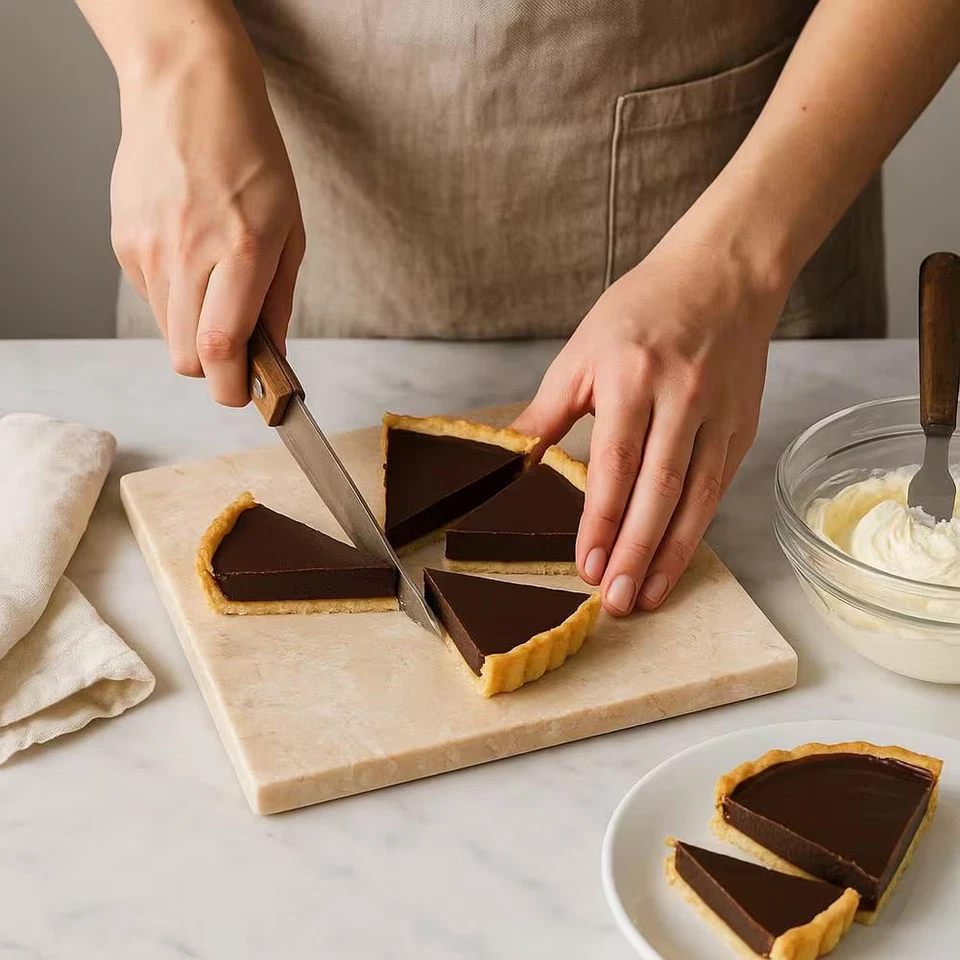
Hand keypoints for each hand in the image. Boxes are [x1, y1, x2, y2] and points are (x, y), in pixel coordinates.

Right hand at [109, 26, 303, 404]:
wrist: (186, 91)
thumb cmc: (251, 156)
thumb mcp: (290, 229)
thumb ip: (279, 302)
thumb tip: (273, 357)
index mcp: (241, 250)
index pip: (223, 347)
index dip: (233, 388)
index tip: (246, 396)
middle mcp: (188, 253)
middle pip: (188, 358)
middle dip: (215, 371)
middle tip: (239, 352)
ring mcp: (148, 248)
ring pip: (168, 335)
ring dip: (195, 334)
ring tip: (217, 291)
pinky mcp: (124, 243)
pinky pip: (151, 300)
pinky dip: (175, 300)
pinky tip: (191, 261)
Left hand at [513, 212, 786, 615]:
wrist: (721, 277)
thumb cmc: (642, 310)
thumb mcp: (582, 352)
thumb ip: (547, 412)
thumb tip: (510, 461)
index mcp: (633, 378)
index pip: (616, 463)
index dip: (602, 520)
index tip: (587, 566)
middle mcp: (682, 400)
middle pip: (659, 491)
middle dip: (637, 553)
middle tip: (618, 602)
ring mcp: (719, 417)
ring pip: (696, 499)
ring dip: (671, 555)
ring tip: (649, 597)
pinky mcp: (742, 429)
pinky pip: (718, 489)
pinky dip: (697, 530)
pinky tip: (678, 560)